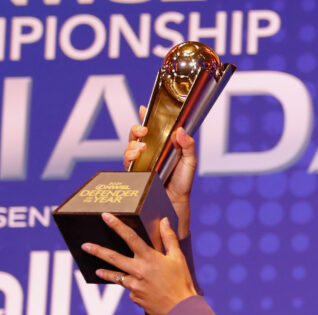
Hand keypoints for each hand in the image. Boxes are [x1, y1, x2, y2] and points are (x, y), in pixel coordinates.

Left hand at [83, 214, 196, 314]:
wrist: (180, 309)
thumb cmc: (181, 281)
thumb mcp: (178, 258)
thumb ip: (169, 238)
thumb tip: (164, 220)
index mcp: (150, 258)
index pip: (130, 237)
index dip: (117, 225)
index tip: (105, 216)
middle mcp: (138, 270)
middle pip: (113, 257)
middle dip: (97, 250)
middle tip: (84, 245)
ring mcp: (134, 285)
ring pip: (116, 276)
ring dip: (106, 272)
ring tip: (96, 270)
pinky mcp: (134, 297)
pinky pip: (130, 288)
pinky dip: (134, 286)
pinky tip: (144, 289)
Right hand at [124, 106, 196, 239]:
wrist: (176, 202)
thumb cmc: (183, 182)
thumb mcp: (190, 161)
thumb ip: (188, 145)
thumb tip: (180, 131)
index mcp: (162, 146)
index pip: (152, 129)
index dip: (145, 117)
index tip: (143, 108)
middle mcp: (149, 153)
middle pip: (136, 136)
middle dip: (136, 130)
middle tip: (143, 130)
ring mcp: (141, 163)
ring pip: (129, 148)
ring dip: (132, 144)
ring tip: (142, 148)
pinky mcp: (136, 174)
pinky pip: (127, 163)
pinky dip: (129, 157)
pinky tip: (136, 156)